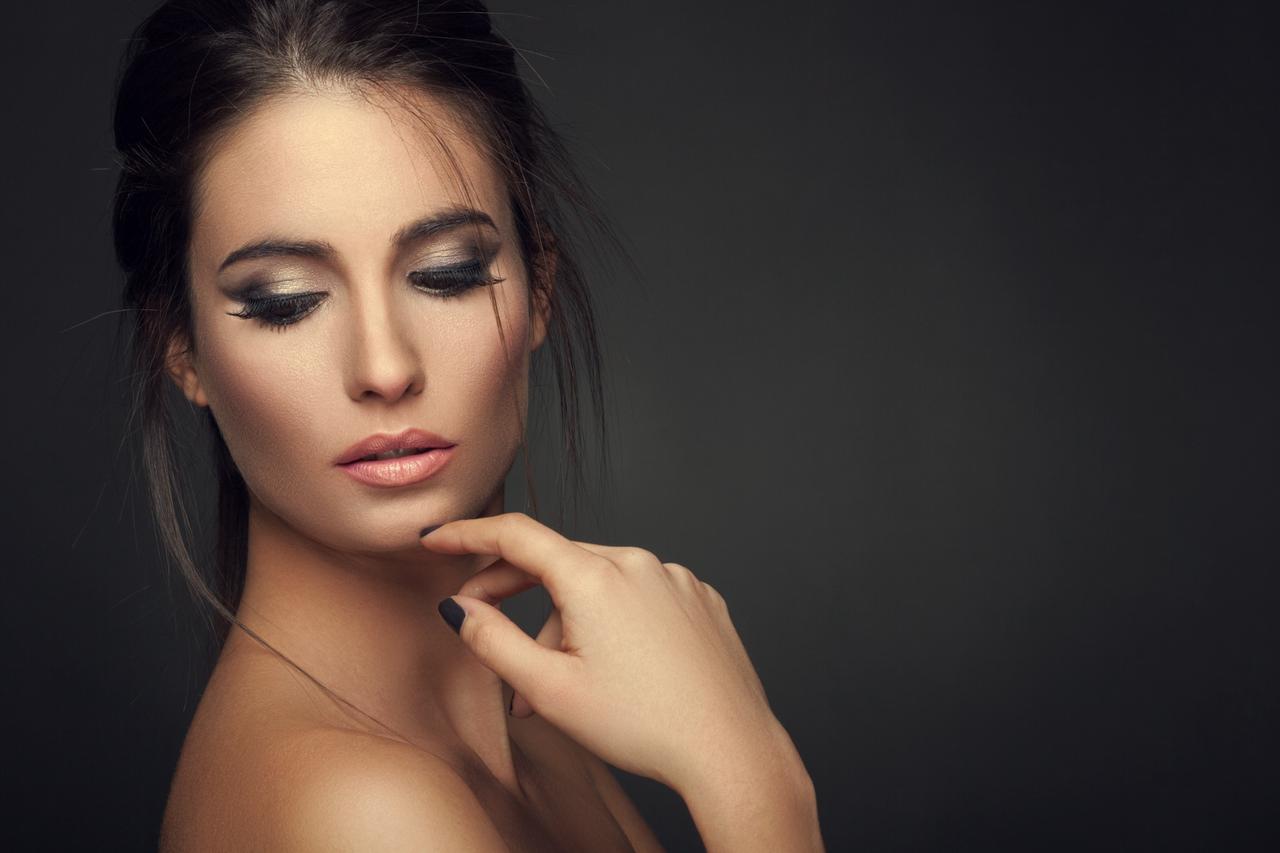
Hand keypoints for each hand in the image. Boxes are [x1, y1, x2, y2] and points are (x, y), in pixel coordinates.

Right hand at [420, 512, 785, 792]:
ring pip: (599, 583)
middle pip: (557, 561)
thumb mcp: (549, 690)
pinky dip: (615, 619)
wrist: (728, 749)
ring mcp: (675, 578)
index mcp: (596, 577)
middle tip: (484, 628)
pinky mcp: (700, 599)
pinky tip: (617, 665)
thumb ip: (493, 641)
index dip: (468, 534)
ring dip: (568, 619)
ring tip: (561, 681)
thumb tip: (459, 608)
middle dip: (514, 592)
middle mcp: (639, 563)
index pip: (516, 535)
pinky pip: (641, 595)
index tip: (437, 539)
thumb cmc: (642, 726)